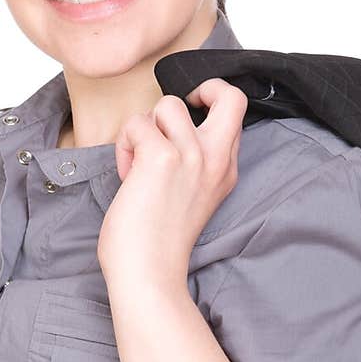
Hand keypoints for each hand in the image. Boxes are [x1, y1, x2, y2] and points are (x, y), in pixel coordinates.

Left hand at [97, 78, 247, 289]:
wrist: (149, 273)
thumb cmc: (159, 242)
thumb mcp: (194, 196)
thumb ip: (194, 163)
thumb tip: (163, 131)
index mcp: (225, 170)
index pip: (236, 112)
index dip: (212, 99)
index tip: (190, 113)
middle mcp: (215, 159)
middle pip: (229, 95)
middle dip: (200, 88)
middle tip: (174, 116)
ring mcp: (191, 156)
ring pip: (167, 104)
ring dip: (144, 127)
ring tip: (137, 160)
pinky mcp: (161, 157)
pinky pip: (136, 125)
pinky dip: (124, 146)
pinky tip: (127, 174)